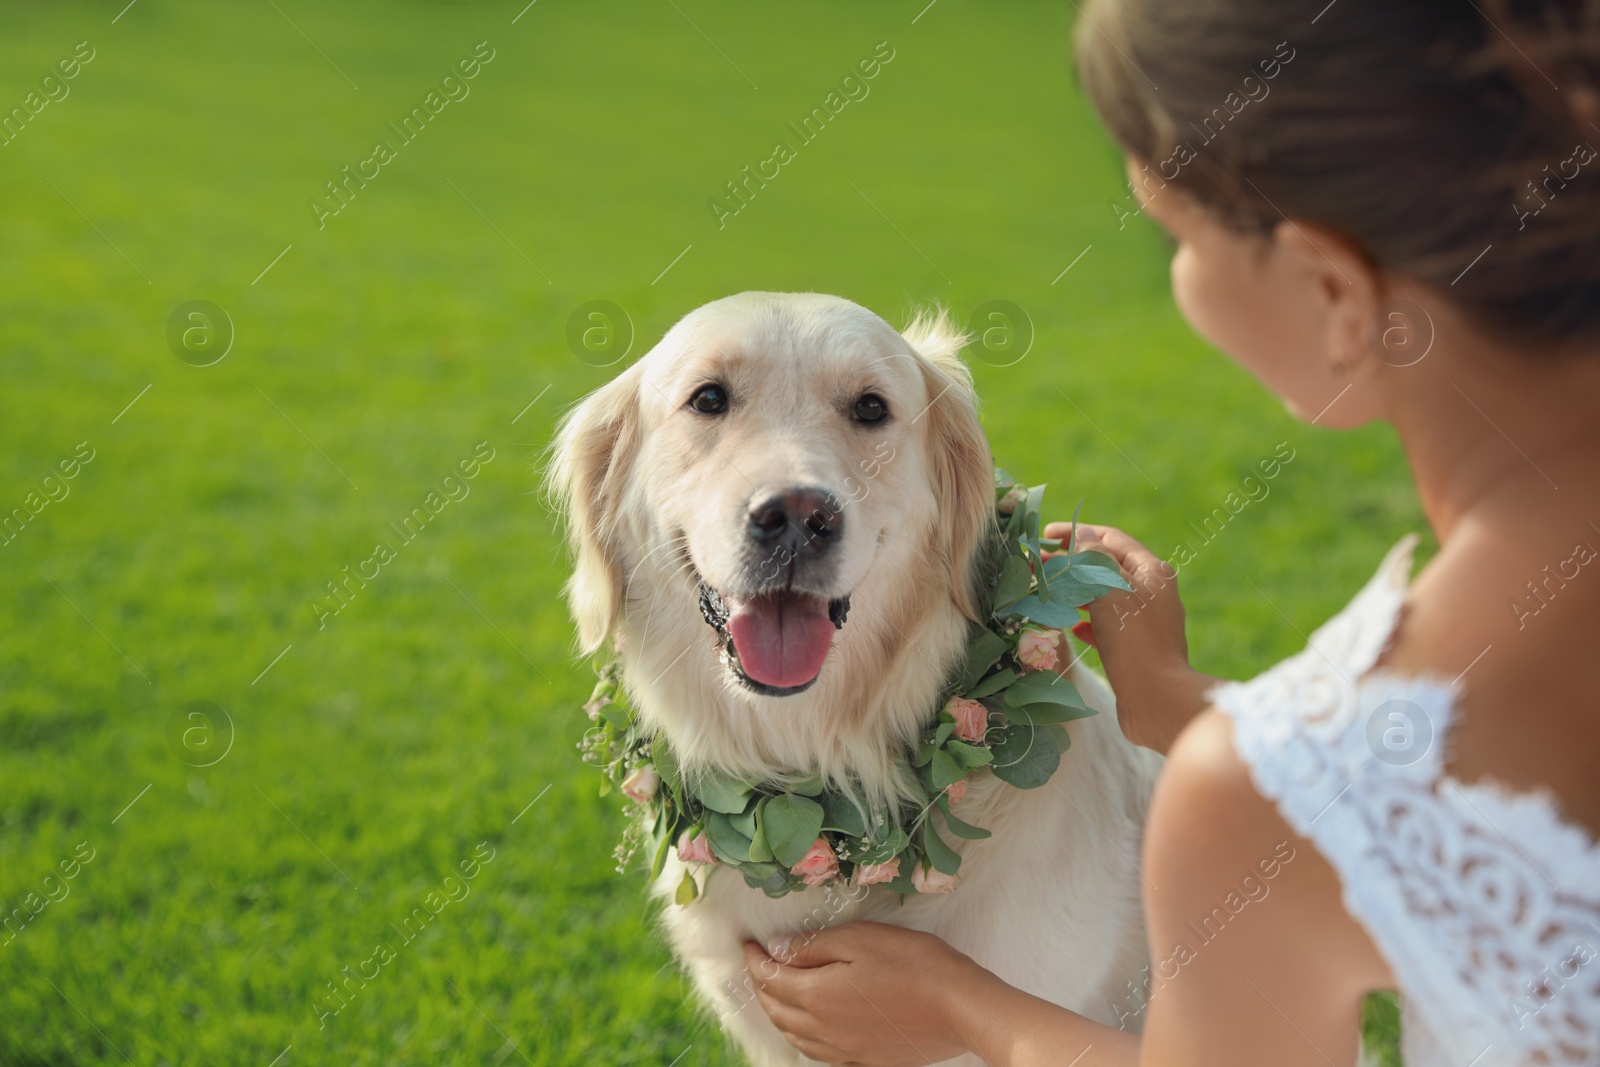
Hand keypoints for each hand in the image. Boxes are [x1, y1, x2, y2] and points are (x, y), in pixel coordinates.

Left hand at [742, 921, 988, 1065]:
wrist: (960, 1008)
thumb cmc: (914, 965)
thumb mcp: (860, 939)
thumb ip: (814, 946)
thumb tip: (776, 949)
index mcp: (817, 996)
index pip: (770, 978)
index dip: (755, 959)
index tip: (748, 942)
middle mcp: (823, 1029)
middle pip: (776, 1010)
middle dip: (761, 986)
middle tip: (758, 964)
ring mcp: (845, 1049)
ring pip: (794, 1035)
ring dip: (778, 1014)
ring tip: (775, 994)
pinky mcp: (865, 1059)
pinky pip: (820, 1053)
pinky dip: (803, 1038)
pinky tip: (809, 1030)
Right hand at [1043, 522, 1216, 752]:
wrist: (1158, 699)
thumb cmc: (1134, 641)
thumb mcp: (1110, 591)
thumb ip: (1092, 560)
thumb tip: (1080, 537)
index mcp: (1151, 572)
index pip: (1110, 539)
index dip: (1076, 533)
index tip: (1045, 536)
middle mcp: (1152, 592)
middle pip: (1105, 567)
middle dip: (1071, 564)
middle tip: (1037, 566)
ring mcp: (1145, 621)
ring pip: (1104, 597)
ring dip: (1075, 592)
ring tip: (1047, 593)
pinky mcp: (1136, 648)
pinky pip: (1107, 626)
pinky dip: (1087, 622)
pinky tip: (1072, 628)